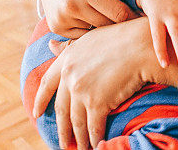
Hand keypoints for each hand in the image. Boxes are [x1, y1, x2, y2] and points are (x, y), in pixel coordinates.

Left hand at [33, 18, 177, 148]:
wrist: (140, 46)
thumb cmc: (120, 39)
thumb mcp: (89, 39)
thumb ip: (69, 47)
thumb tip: (50, 46)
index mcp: (67, 59)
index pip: (47, 83)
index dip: (40, 100)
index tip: (36, 113)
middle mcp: (70, 75)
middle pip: (61, 109)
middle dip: (62, 129)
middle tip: (63, 143)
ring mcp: (82, 90)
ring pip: (77, 122)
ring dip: (79, 139)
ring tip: (81, 149)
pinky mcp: (97, 103)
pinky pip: (93, 127)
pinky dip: (94, 140)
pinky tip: (96, 146)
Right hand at [34, 0, 136, 37]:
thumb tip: (137, 16)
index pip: (119, 13)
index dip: (132, 17)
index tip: (140, 18)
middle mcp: (74, 4)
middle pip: (107, 25)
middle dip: (118, 24)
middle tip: (130, 25)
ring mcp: (63, 17)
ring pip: (94, 31)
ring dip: (101, 27)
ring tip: (107, 20)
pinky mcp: (56, 26)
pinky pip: (81, 36)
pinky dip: (87, 29)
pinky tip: (88, 20)